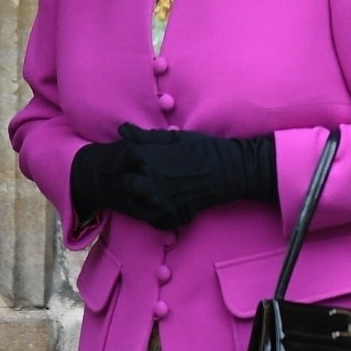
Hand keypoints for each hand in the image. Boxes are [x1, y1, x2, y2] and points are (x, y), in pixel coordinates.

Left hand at [119, 126, 277, 227]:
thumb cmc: (203, 149)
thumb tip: (121, 129)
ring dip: (141, 201)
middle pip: (127, 186)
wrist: (230, 170)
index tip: (133, 162)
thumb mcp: (174, 137)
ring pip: (138, 206)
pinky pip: (157, 220)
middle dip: (131, 183)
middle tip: (142, 180)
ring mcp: (161, 199)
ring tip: (151, 194)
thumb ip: (144, 136)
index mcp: (146, 158)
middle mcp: (149, 180)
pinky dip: (158, 216)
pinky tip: (165, 206)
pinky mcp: (174, 214)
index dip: (125, 162)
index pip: (121, 162)